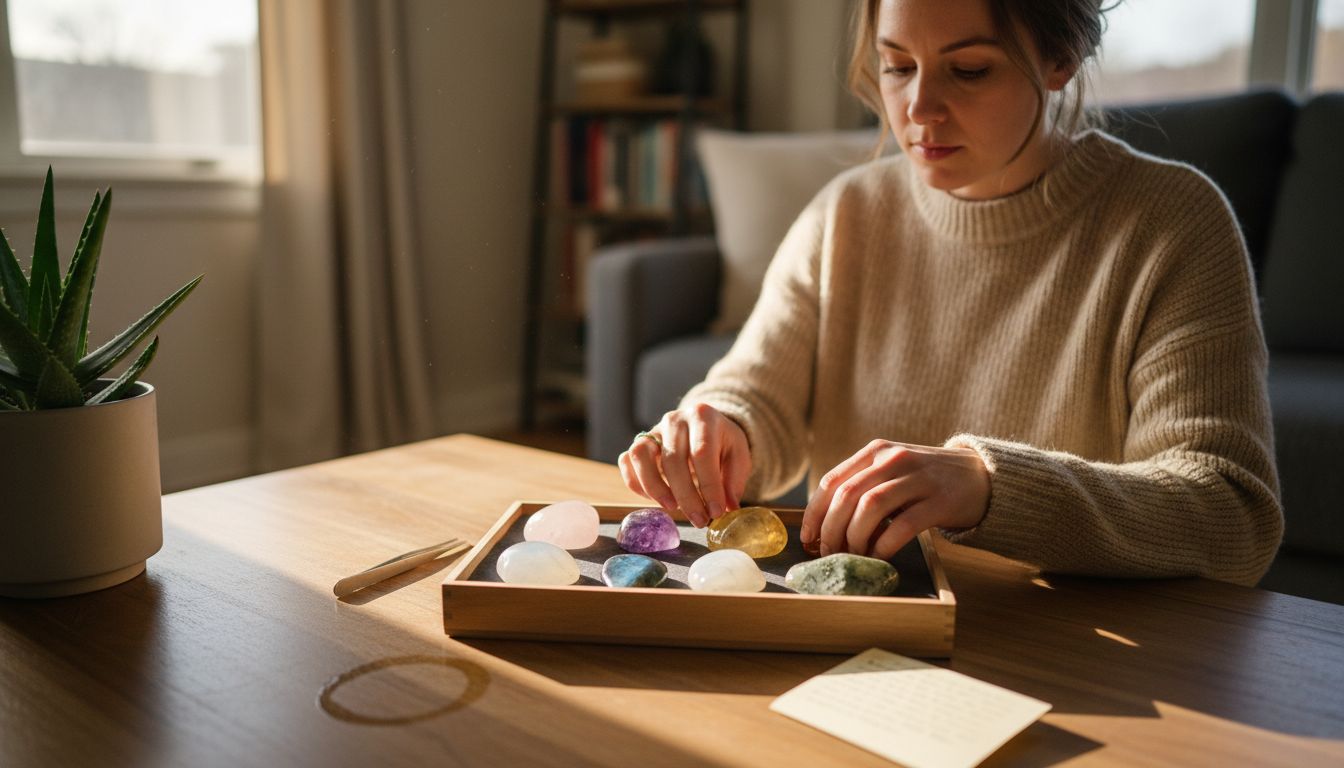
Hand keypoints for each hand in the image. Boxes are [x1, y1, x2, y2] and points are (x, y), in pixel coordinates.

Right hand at [618, 403, 750, 527]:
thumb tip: (729, 508)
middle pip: (673, 458)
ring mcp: (652, 429)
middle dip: (686, 496)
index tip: (716, 512)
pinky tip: (656, 499)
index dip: (709, 486)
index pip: (702, 452)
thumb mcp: (739, 455)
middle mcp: (674, 419)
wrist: (704, 427)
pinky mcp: (639, 442)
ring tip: (673, 508)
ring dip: (655, 487)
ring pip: (641, 455)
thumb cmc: (722, 443)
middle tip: (699, 519)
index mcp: (703, 416)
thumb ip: (734, 480)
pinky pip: (627, 461)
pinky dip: (636, 483)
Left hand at [800, 439, 989, 559]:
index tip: (808, 537)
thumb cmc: (926, 480)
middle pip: (848, 495)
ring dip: (854, 536)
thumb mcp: (892, 471)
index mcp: (875, 451)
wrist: (980, 476)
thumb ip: (862, 486)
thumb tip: (824, 525)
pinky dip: (884, 545)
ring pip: (871, 506)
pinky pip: (903, 525)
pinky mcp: (940, 501)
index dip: (814, 512)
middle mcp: (893, 459)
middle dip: (831, 529)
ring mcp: (918, 478)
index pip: (832, 481)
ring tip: (853, 554)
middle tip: (829, 552)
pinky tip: (879, 556)